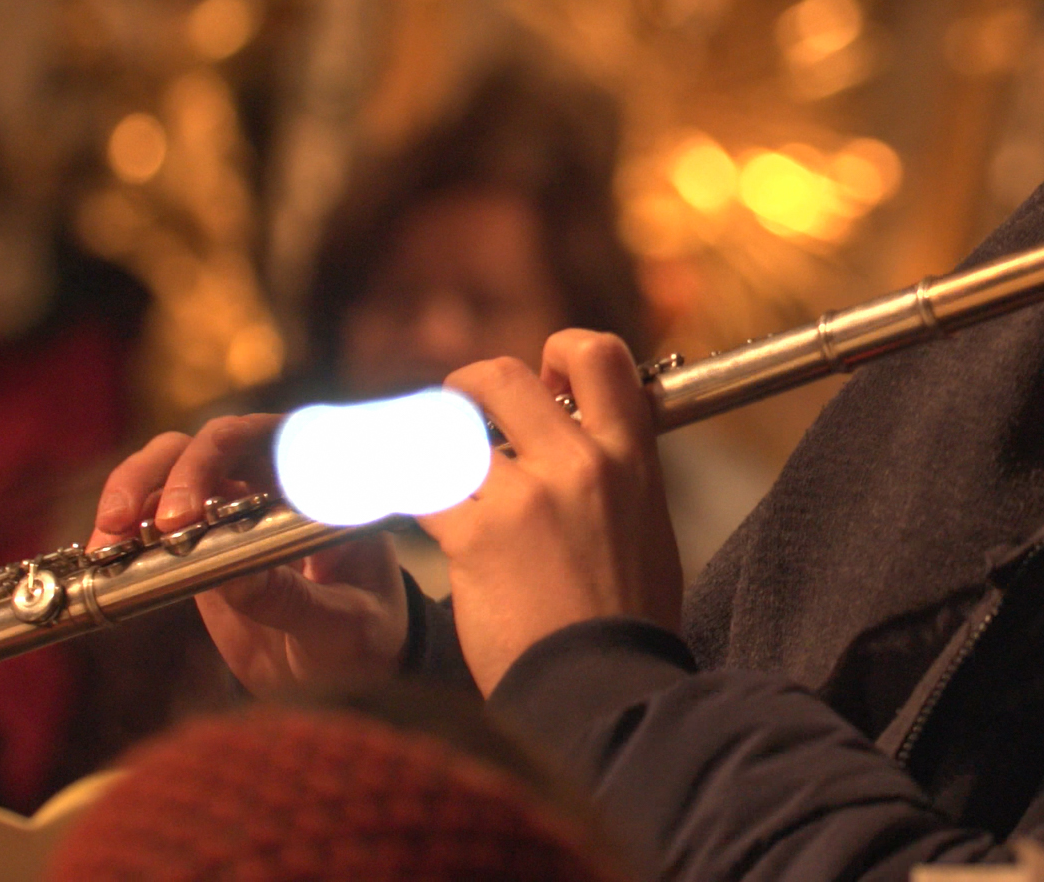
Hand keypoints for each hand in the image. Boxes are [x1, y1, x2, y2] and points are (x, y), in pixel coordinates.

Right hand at [91, 414, 407, 695]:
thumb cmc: (368, 633)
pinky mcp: (199, 537)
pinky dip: (125, 529)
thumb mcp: (343, 625)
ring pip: (172, 465)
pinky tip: (106, 558)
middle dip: (169, 474)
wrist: (351, 667)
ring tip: (109, 541)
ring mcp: (234, 503)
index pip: (272, 437)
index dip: (221, 456)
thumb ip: (294, 601)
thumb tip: (230, 575)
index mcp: (325, 482)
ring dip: (133, 491)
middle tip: (148, 526)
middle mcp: (277, 478)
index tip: (192, 514)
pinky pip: (154, 514)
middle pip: (212, 442)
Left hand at [419, 329, 682, 693]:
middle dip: (469, 389)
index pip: (599, 356)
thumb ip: (620, 480)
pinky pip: (418, 487)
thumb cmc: (627, 625)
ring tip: (420, 467)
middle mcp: (580, 463)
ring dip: (424, 444)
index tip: (544, 385)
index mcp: (631, 458)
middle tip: (462, 421)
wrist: (606, 690)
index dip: (559, 353)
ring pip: (448, 427)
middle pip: (504, 376)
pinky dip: (398, 492)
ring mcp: (526, 496)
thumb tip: (590, 455)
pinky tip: (395, 505)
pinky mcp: (476, 536)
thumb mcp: (648, 530)